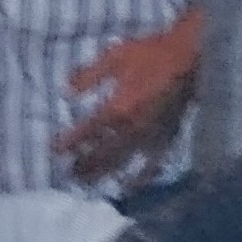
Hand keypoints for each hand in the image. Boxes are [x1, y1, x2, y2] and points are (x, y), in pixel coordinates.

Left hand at [54, 9, 201, 187]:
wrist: (188, 56)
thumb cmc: (150, 53)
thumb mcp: (114, 56)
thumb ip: (88, 75)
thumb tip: (65, 91)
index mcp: (116, 107)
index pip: (86, 131)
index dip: (68, 142)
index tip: (53, 151)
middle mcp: (131, 128)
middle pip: (101, 152)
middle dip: (83, 164)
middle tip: (67, 173)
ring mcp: (149, 136)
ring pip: (121, 161)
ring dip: (102, 173)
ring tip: (86, 182)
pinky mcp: (166, 139)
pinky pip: (151, 165)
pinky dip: (138, 179)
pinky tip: (128, 188)